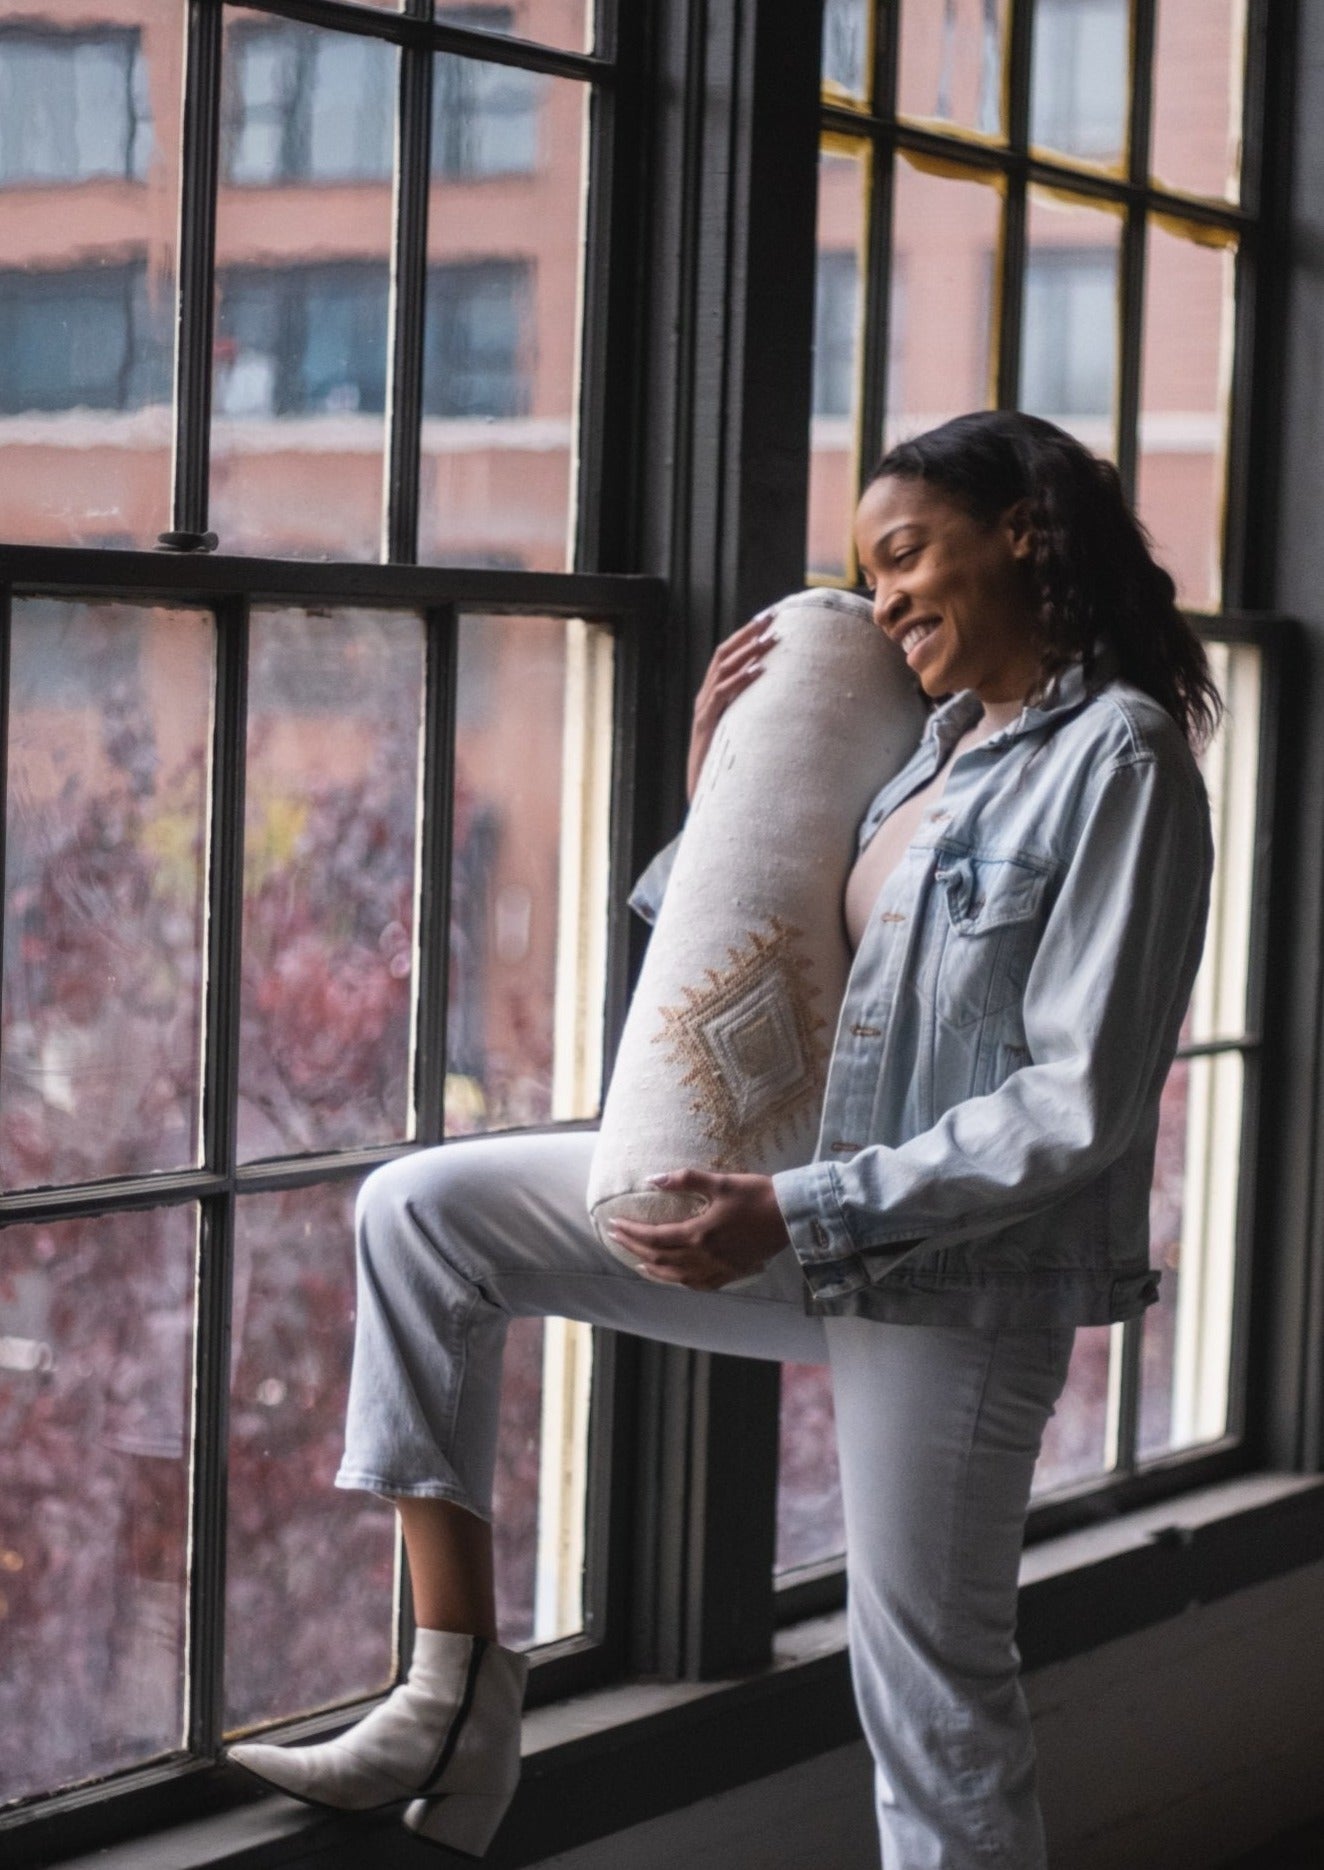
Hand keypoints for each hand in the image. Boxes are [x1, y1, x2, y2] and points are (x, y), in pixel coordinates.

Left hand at [607, 1169, 790, 1290]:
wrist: (792, 1216)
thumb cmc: (757, 1195)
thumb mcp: (721, 1182)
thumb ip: (685, 1180)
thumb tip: (653, 1179)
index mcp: (700, 1233)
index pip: (655, 1237)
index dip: (631, 1232)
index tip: (614, 1224)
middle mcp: (705, 1256)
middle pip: (660, 1258)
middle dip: (634, 1247)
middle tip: (617, 1237)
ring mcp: (719, 1268)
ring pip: (676, 1276)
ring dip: (652, 1269)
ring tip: (637, 1261)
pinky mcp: (732, 1273)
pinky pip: (698, 1284)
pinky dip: (679, 1281)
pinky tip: (674, 1276)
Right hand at [686, 609, 778, 801]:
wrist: (702, 790)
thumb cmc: (724, 761)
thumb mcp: (738, 729)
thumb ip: (748, 710)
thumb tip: (774, 695)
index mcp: (712, 695)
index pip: (726, 656)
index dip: (745, 636)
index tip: (769, 620)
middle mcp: (705, 697)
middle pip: (723, 654)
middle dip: (747, 634)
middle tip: (772, 618)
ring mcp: (704, 709)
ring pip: (723, 670)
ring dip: (748, 652)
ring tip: (770, 638)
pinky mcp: (706, 723)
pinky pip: (723, 696)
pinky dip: (740, 680)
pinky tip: (758, 670)